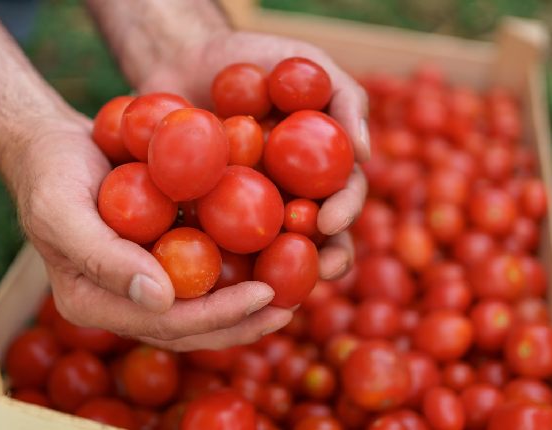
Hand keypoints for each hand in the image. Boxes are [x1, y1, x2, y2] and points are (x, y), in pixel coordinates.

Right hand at [14, 113, 291, 350]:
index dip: (216, 316)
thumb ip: (104, 258)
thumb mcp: (63, 211)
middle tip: (290, 306)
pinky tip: (277, 254)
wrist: (52, 143)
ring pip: (203, 304)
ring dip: (248, 304)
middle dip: (243, 321)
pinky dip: (239, 265)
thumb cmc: (50, 173)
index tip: (263, 295)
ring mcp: (145, 279)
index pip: (164, 324)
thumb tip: (163, 300)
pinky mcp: (162, 255)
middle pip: (191, 326)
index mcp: (95, 304)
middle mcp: (125, 301)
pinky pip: (205, 269)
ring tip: (296, 292)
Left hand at [138, 30, 368, 279]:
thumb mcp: (306, 62)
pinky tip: (211, 280)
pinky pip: (212, 244)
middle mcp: (290, 196)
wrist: (186, 57)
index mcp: (320, 169)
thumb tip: (365, 151)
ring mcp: (248, 211)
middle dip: (322, 259)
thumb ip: (344, 97)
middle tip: (317, 271)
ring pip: (268, 254)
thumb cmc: (256, 56)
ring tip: (271, 290)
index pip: (342, 197)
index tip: (330, 220)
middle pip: (314, 239)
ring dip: (276, 275)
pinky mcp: (205, 217)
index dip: (344, 213)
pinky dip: (217, 263)